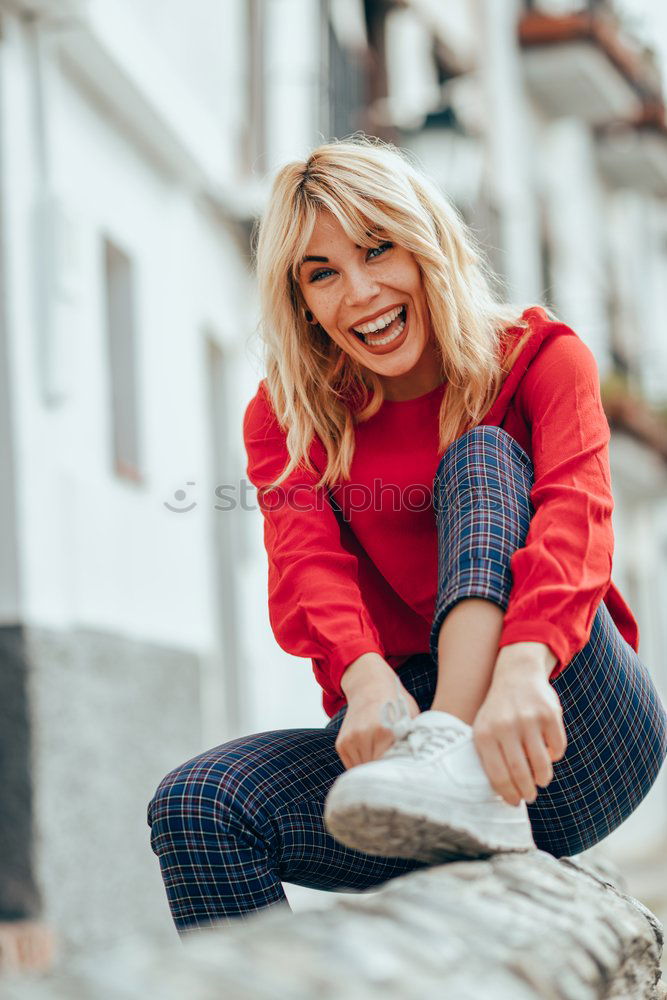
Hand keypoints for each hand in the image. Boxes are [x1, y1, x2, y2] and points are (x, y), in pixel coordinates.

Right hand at [336, 654, 419, 768]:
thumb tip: (422, 767)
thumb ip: (413, 742)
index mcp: (384, 731)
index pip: (391, 768)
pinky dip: (364, 767)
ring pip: (363, 772)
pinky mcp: (342, 744)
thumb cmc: (396, 703)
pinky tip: (375, 758)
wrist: (370, 685)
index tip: (408, 776)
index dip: (400, 774)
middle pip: (376, 772)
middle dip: (388, 776)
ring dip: (374, 773)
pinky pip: (353, 766)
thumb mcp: (411, 718)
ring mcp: (350, 740)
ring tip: (387, 768)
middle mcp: (363, 735)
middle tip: (399, 778)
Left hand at [472, 645, 566, 805]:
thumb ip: (490, 758)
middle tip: (531, 796)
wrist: (517, 673)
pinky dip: (555, 756)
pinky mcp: (550, 714)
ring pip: (541, 764)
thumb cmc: (499, 711)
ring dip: (543, 778)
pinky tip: (548, 753)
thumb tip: (506, 796)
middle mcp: (505, 726)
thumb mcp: (485, 728)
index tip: (515, 802)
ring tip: (541, 779)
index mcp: (485, 733)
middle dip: (528, 791)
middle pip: (520, 773)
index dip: (509, 794)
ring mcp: (529, 720)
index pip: (498, 775)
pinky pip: (557, 748)